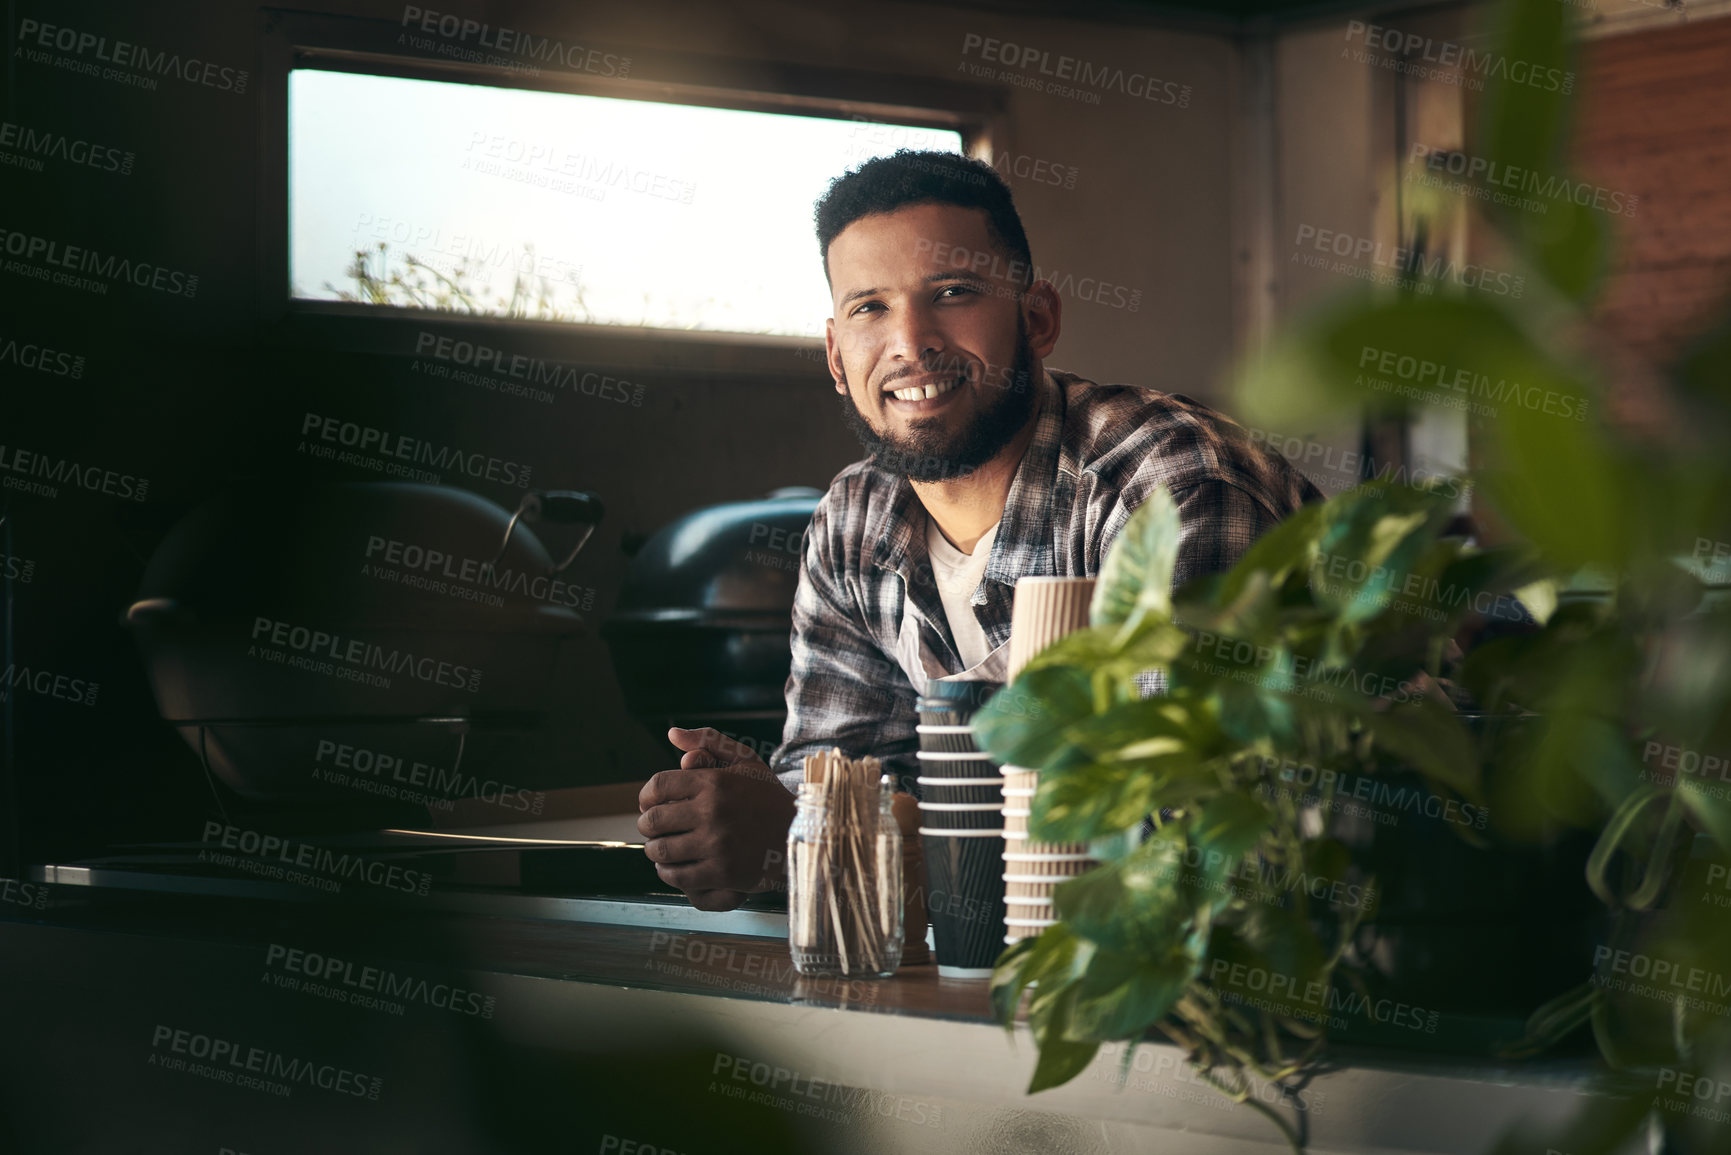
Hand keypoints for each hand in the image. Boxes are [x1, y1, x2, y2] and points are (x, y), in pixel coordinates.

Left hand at [637, 727, 797, 911]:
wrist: (801, 833)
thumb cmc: (767, 795)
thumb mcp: (744, 760)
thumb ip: (708, 741)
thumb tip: (672, 733)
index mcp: (714, 782)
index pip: (658, 786)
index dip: (645, 796)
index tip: (650, 804)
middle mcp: (712, 812)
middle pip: (654, 820)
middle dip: (647, 825)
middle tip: (653, 828)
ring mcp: (716, 844)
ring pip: (661, 850)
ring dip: (655, 850)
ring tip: (662, 848)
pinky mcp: (722, 872)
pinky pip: (678, 875)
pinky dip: (668, 872)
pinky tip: (674, 866)